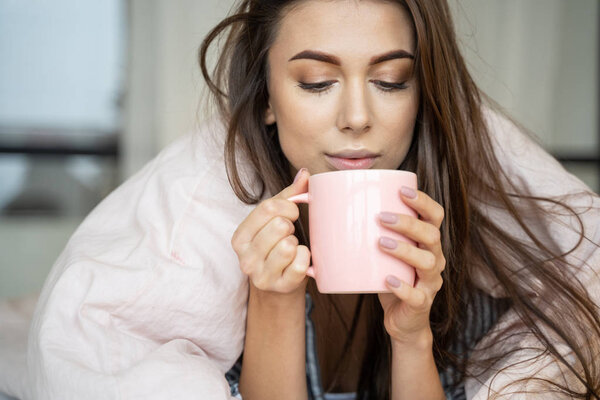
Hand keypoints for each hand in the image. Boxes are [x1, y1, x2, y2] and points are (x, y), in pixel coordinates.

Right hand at [231, 169, 311, 294]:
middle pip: (279, 226)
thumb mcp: (275, 220)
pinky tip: (300, 262)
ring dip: (297, 244)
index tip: (293, 213)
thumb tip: (305, 173)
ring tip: (292, 249)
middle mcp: (245, 258)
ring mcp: (261, 275)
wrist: (279, 287)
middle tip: (290, 235)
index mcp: (240, 237)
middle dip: (291, 226)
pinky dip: (306, 259)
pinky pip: (301, 264)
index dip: (288, 207)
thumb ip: (289, 195)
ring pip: (289, 246)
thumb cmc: (277, 247)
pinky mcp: (280, 287)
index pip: (267, 208)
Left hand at [377, 187, 445, 343]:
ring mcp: (430, 282)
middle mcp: (434, 258)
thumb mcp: (382, 253)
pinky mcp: (421, 304)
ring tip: (381, 243)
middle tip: (381, 217)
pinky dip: (402, 287)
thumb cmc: (388, 277)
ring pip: (427, 262)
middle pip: (432, 235)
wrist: (403, 320)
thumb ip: (363, 233)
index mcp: (427, 242)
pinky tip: (386, 280)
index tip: (402, 190)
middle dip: (408, 223)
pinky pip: (416, 295)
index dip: (423, 201)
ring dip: (404, 250)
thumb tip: (316, 207)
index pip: (435, 216)